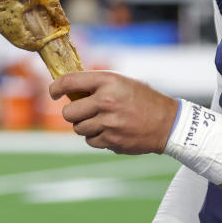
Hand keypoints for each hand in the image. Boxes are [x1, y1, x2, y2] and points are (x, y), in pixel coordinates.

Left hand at [49, 71, 177, 154]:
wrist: (168, 123)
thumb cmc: (142, 99)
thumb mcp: (122, 82)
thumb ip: (96, 84)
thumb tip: (67, 89)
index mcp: (108, 82)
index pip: (69, 82)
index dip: (56, 87)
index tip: (53, 92)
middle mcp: (106, 101)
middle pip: (69, 112)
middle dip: (72, 112)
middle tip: (82, 111)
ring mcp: (109, 123)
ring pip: (78, 128)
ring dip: (84, 126)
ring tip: (100, 121)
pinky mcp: (112, 141)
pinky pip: (90, 141)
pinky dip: (95, 137)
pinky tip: (109, 131)